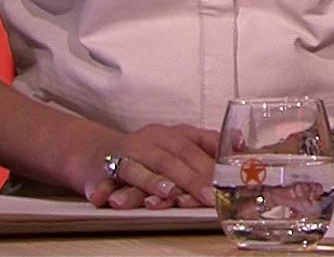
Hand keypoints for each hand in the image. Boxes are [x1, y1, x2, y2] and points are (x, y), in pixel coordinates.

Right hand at [84, 124, 220, 209]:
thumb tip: (240, 141)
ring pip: (139, 169)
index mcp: (168, 135)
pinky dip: (104, 191)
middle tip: (208, 196)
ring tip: (168, 192)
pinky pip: (103, 182)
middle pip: (171, 160)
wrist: (93, 151)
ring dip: (153, 182)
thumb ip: (205, 144)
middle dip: (191, 179)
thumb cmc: (142, 152)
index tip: (226, 182)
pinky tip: (109, 199)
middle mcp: (147, 142)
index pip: (193, 148)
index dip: (210, 165)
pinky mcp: (99, 171)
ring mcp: (123, 156)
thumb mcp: (174, 143)